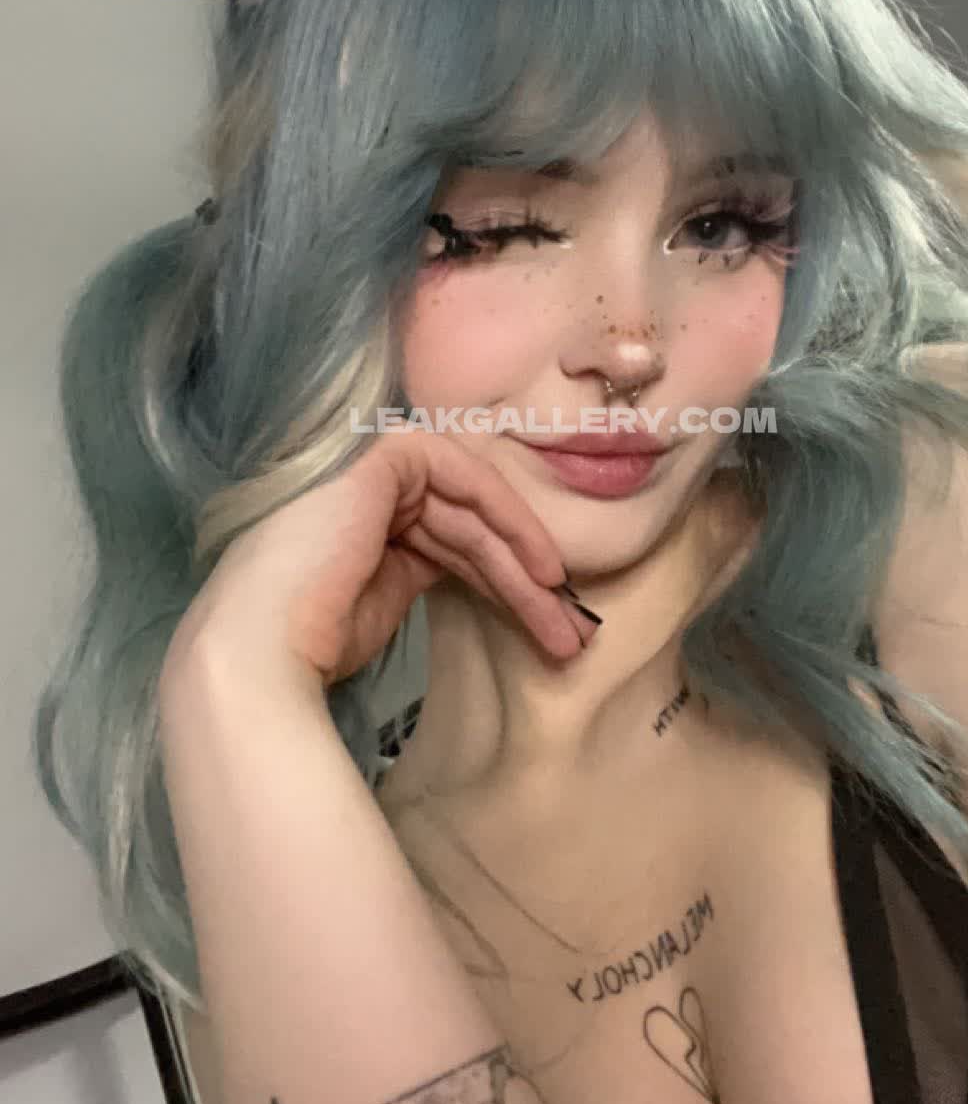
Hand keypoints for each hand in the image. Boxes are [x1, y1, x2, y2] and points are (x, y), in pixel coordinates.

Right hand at [161, 431, 594, 695]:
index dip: (502, 582)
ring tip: (569, 626)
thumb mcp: (381, 607)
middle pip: (466, 530)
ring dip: (527, 568)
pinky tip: (543, 568)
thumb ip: (420, 573)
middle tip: (570, 638)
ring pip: (472, 512)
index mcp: (356, 525)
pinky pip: (464, 476)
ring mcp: (370, 466)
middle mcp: (363, 489)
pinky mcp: (383, 454)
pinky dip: (508, 516)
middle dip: (524, 586)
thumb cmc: (308, 646)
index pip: (447, 544)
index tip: (548, 629)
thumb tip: (481, 575)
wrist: (260, 649)